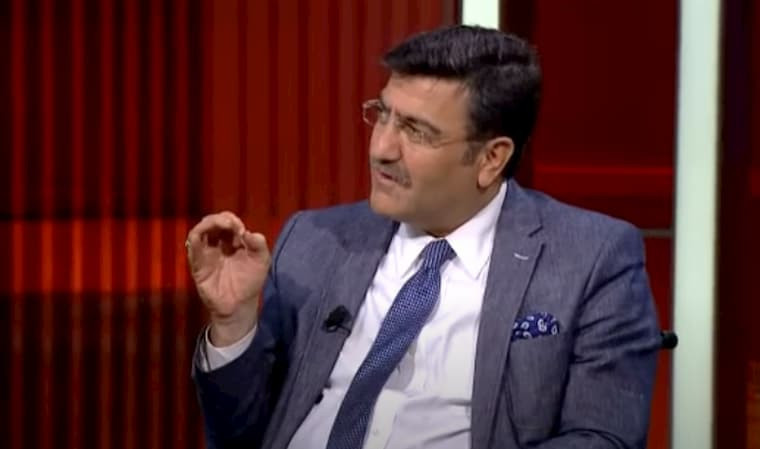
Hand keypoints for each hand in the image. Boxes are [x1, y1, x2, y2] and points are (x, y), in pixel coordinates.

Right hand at [186, 211, 269, 344]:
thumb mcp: (261, 261)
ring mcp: (206, 254)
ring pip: (200, 231)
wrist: (240, 306)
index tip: (241, 229)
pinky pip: (192, 247)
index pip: (227, 222)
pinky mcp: (198, 265)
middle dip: (221, 219)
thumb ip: (259, 245)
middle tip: (232, 225)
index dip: (233, 220)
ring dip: (208, 223)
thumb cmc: (250, 282)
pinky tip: (204, 234)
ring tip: (221, 225)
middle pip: (212, 222)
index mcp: (233, 242)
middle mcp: (218, 245)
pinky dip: (196, 236)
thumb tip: (248, 232)